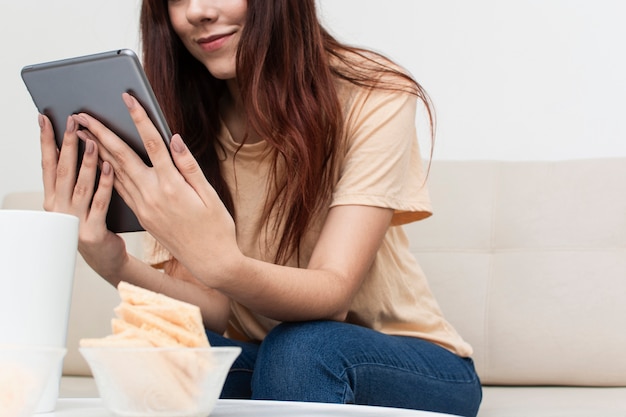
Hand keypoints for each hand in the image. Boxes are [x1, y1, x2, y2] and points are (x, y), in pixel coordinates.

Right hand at [39, 114, 126, 279]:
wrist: (105, 258)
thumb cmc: (93, 223)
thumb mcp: (77, 201)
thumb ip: (74, 178)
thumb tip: (75, 142)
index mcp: (53, 199)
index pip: (47, 165)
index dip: (46, 141)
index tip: (45, 119)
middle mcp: (59, 209)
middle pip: (63, 171)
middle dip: (67, 144)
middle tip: (72, 122)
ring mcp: (74, 221)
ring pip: (81, 185)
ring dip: (86, 161)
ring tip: (92, 139)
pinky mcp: (93, 231)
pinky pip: (100, 202)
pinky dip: (105, 183)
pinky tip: (110, 166)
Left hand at [73, 93, 240, 285]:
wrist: (210, 262)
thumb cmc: (216, 227)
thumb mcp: (210, 194)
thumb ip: (189, 165)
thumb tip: (173, 139)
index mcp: (172, 185)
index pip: (152, 143)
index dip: (138, 118)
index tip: (127, 98)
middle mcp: (152, 195)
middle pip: (121, 157)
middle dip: (100, 133)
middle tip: (83, 115)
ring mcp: (144, 207)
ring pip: (115, 173)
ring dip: (96, 151)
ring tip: (82, 134)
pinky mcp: (141, 216)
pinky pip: (120, 190)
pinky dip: (107, 173)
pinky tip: (100, 163)